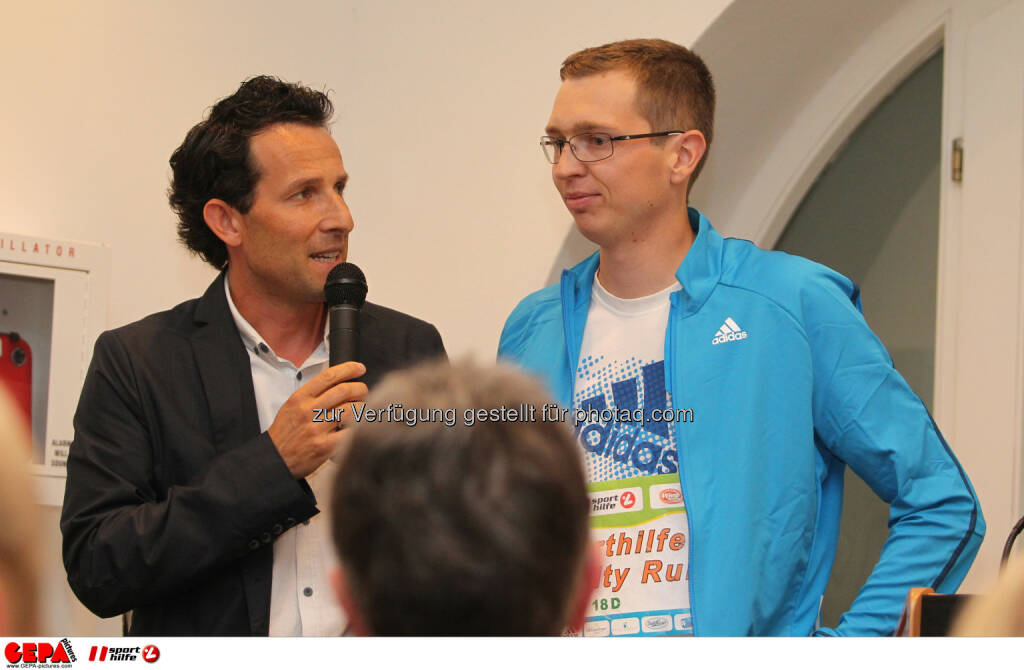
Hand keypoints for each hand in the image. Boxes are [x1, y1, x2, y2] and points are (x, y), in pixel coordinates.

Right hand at [268, 361, 366, 477]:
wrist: (275, 459)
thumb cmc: (285, 433)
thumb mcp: (292, 406)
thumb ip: (312, 394)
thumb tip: (339, 383)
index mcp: (300, 398)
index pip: (328, 376)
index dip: (348, 369)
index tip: (359, 368)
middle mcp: (308, 411)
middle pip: (344, 390)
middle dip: (360, 389)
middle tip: (363, 392)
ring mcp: (317, 429)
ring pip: (351, 410)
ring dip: (362, 408)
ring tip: (362, 410)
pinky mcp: (324, 446)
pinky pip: (350, 432)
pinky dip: (358, 428)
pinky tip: (358, 427)